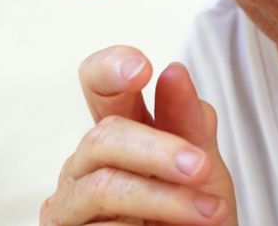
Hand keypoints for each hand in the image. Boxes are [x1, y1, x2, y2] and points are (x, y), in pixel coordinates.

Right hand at [40, 46, 236, 224]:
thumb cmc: (194, 221)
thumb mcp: (205, 173)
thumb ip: (189, 125)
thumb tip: (174, 71)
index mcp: (120, 132)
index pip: (97, 84)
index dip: (109, 68)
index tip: (143, 68)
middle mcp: (87, 161)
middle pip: (104, 135)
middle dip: (157, 149)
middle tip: (200, 167)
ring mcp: (70, 201)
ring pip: (104, 186)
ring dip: (161, 199)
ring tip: (207, 214)